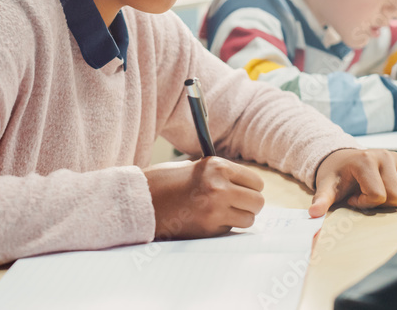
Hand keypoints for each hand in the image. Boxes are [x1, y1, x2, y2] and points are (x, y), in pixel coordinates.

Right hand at [143, 157, 264, 239]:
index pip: (256, 181)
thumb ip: (221, 175)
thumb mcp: (196, 168)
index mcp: (217, 166)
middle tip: (236, 205)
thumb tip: (247, 187)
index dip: (251, 188)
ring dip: (239, 218)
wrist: (139, 200)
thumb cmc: (166, 182)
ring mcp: (214, 209)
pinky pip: (229, 229)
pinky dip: (223, 227)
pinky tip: (206, 220)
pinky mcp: (207, 228)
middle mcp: (219, 187)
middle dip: (249, 205)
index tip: (244, 191)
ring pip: (248, 219)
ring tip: (221, 213)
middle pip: (257, 202)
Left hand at [308, 149, 396, 216]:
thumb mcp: (326, 186)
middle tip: (365, 194)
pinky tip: (388, 187)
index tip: (353, 197)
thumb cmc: (336, 175)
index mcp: (366, 161)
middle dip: (381, 202)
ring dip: (394, 198)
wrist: (343, 159)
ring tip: (376, 190)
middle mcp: (385, 156)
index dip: (365, 203)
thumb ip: (321, 199)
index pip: (378, 196)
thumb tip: (313, 213)